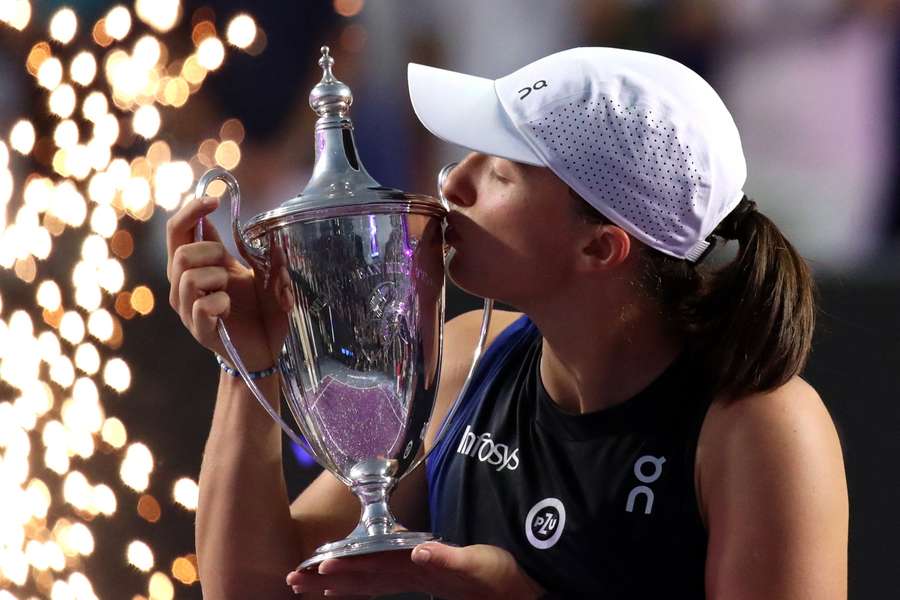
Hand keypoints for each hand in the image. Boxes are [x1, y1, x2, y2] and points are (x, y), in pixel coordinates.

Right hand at [166, 195, 283, 370]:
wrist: (268, 348)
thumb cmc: (262, 309)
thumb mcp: (263, 272)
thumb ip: (254, 250)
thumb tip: (250, 224)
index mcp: (195, 266)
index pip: (177, 230)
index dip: (190, 211)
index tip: (214, 200)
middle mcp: (183, 286)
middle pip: (180, 253)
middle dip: (211, 251)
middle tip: (230, 264)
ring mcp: (188, 310)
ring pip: (187, 279)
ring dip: (217, 278)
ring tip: (231, 289)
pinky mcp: (199, 331)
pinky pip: (202, 307)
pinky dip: (221, 303)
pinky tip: (230, 309)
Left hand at [284, 541, 544, 598]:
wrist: (511, 592)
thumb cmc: (497, 578)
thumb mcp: (478, 564)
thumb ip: (448, 557)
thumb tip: (421, 551)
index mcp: (420, 569)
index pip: (376, 565)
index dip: (348, 564)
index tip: (319, 564)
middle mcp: (410, 576)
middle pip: (361, 579)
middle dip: (327, 579)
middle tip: (294, 580)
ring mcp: (412, 580)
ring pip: (365, 583)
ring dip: (333, 583)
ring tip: (303, 584)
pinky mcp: (418, 579)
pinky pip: (378, 583)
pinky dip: (355, 583)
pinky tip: (339, 584)